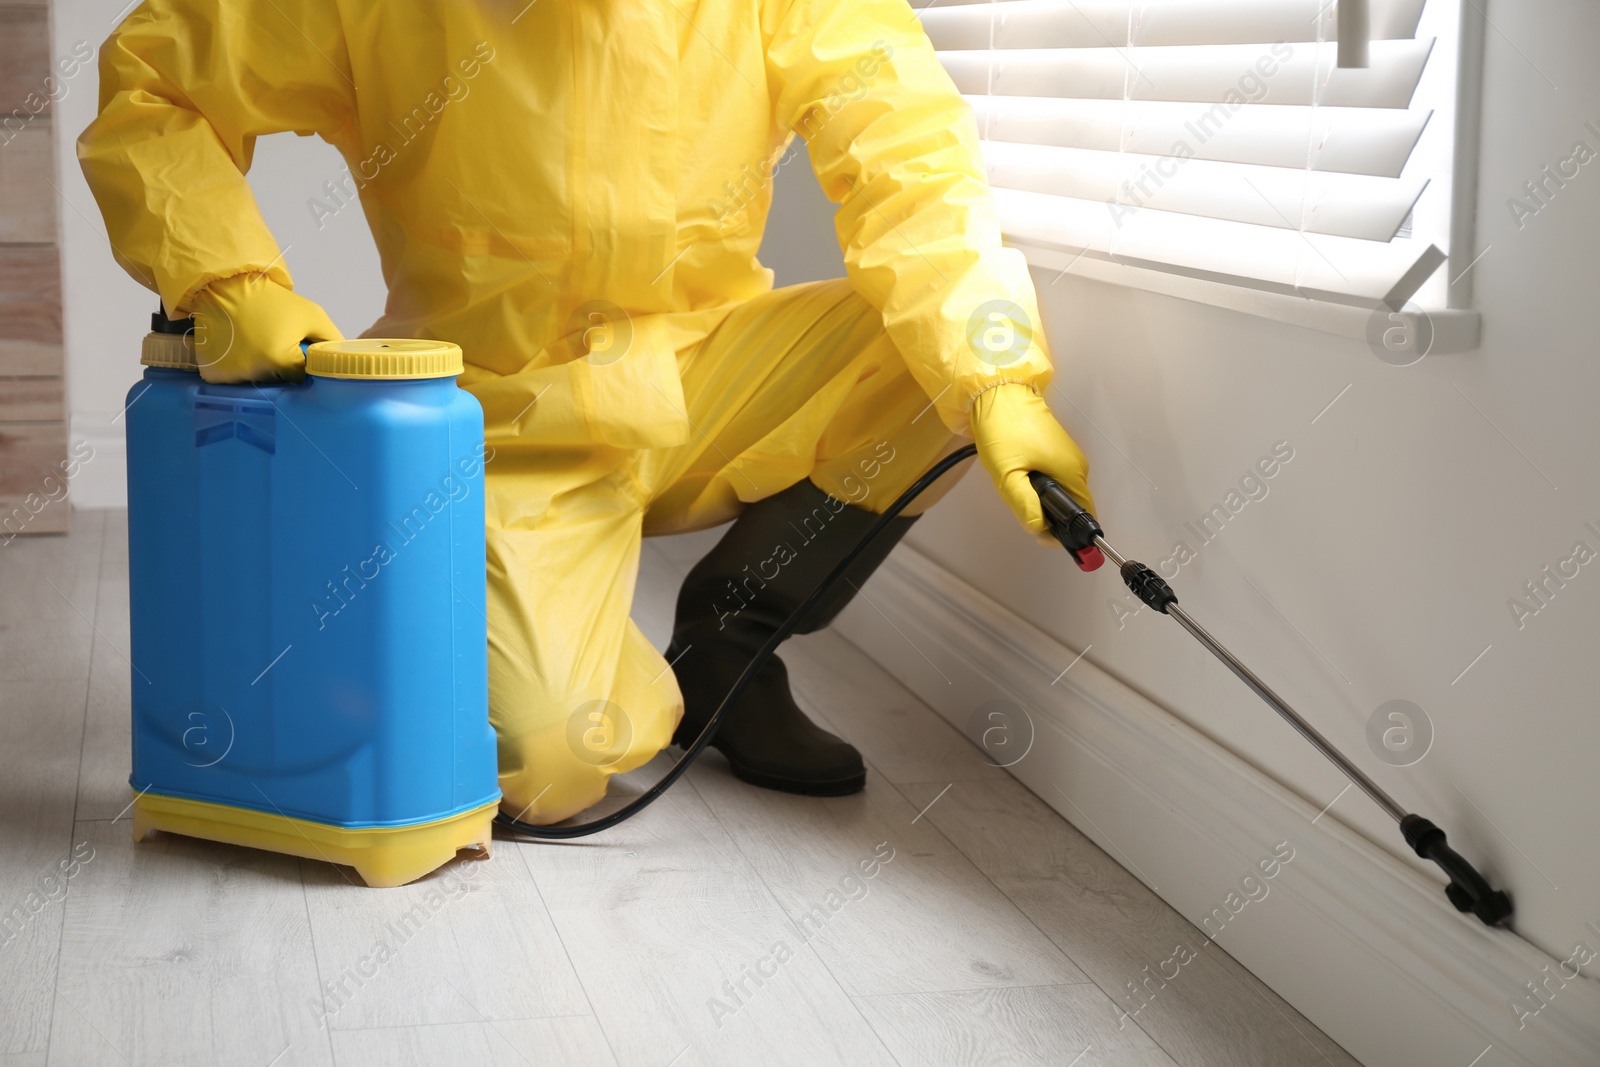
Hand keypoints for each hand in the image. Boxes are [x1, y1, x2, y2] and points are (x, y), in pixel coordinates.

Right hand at [189, 274, 341, 383]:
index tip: (295, 349)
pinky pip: (234, 380)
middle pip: (278, 381)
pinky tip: (238, 348)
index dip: (301, 363)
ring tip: (255, 342)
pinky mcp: (213, 375)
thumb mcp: (311, 314)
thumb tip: (344, 361)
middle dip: (281, 366)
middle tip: (274, 341)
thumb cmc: (272, 300)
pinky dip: (238, 368)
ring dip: (259, 368)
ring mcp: (231, 376)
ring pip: (257, 381)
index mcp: (281, 361)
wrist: (225, 285)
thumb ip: (332, 339)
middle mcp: (255, 373)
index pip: (301, 376)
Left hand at [971, 383, 1095, 536]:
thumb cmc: (1005, 430)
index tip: (1042, 534)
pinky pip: (1054, 478)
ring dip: (1039, 498)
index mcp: (1071, 473)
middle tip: (1019, 502)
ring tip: (1015, 483)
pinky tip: (1018, 473)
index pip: (1083, 515)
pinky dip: (1037, 484)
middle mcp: (1076, 465)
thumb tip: (1040, 529)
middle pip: (1070, 506)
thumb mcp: (1008, 475)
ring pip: (1060, 492)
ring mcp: (1068, 456)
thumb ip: (1025, 505)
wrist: (999, 394)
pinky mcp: (1057, 449)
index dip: (1066, 533)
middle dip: (1047, 514)